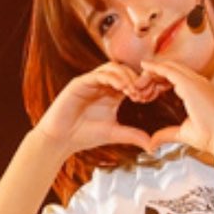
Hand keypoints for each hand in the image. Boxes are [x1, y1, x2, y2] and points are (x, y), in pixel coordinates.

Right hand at [36, 63, 165, 157]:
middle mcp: (102, 85)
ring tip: (133, 91)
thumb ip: (132, 135)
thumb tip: (153, 145)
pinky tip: (121, 89)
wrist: (61, 140)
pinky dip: (112, 78)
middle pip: (124, 70)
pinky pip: (98, 75)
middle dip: (136, 79)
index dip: (142, 85)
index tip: (149, 97)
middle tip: (143, 93)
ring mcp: (90, 82)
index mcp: (111, 94)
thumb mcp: (114, 134)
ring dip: (125, 77)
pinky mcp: (79, 83)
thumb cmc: (84, 136)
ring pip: (112, 68)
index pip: (131, 80)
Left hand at [139, 58, 213, 154]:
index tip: (148, 89)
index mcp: (200, 92)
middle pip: (173, 70)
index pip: (177, 79)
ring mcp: (196, 81)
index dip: (161, 82)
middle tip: (139, 83)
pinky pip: (169, 70)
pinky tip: (144, 67)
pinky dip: (155, 68)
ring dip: (153, 72)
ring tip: (138, 79)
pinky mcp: (191, 84)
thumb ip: (166, 134)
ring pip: (169, 67)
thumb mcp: (182, 133)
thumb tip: (151, 143)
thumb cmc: (210, 138)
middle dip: (155, 75)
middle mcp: (199, 83)